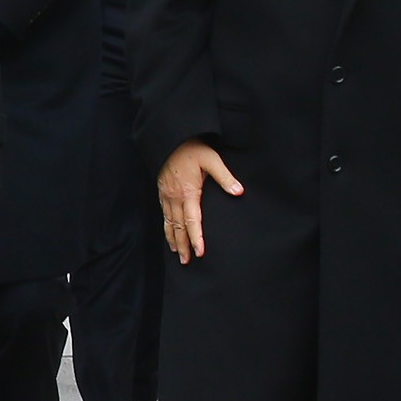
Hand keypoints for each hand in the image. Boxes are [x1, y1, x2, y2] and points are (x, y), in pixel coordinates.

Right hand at [157, 142, 240, 261]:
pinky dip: (166, 227)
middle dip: (182, 245)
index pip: (192, 221)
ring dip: (173, 239)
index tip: (199, 252)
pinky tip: (169, 232)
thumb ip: (225, 177)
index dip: (196, 238)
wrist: (170, 139)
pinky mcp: (162, 191)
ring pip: (169, 223)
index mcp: (188, 192)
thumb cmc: (192, 148)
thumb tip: (238, 191)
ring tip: (177, 253)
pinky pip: (163, 214)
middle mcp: (175, 197)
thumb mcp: (212, 159)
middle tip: (186, 261)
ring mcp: (166, 195)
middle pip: (178, 227)